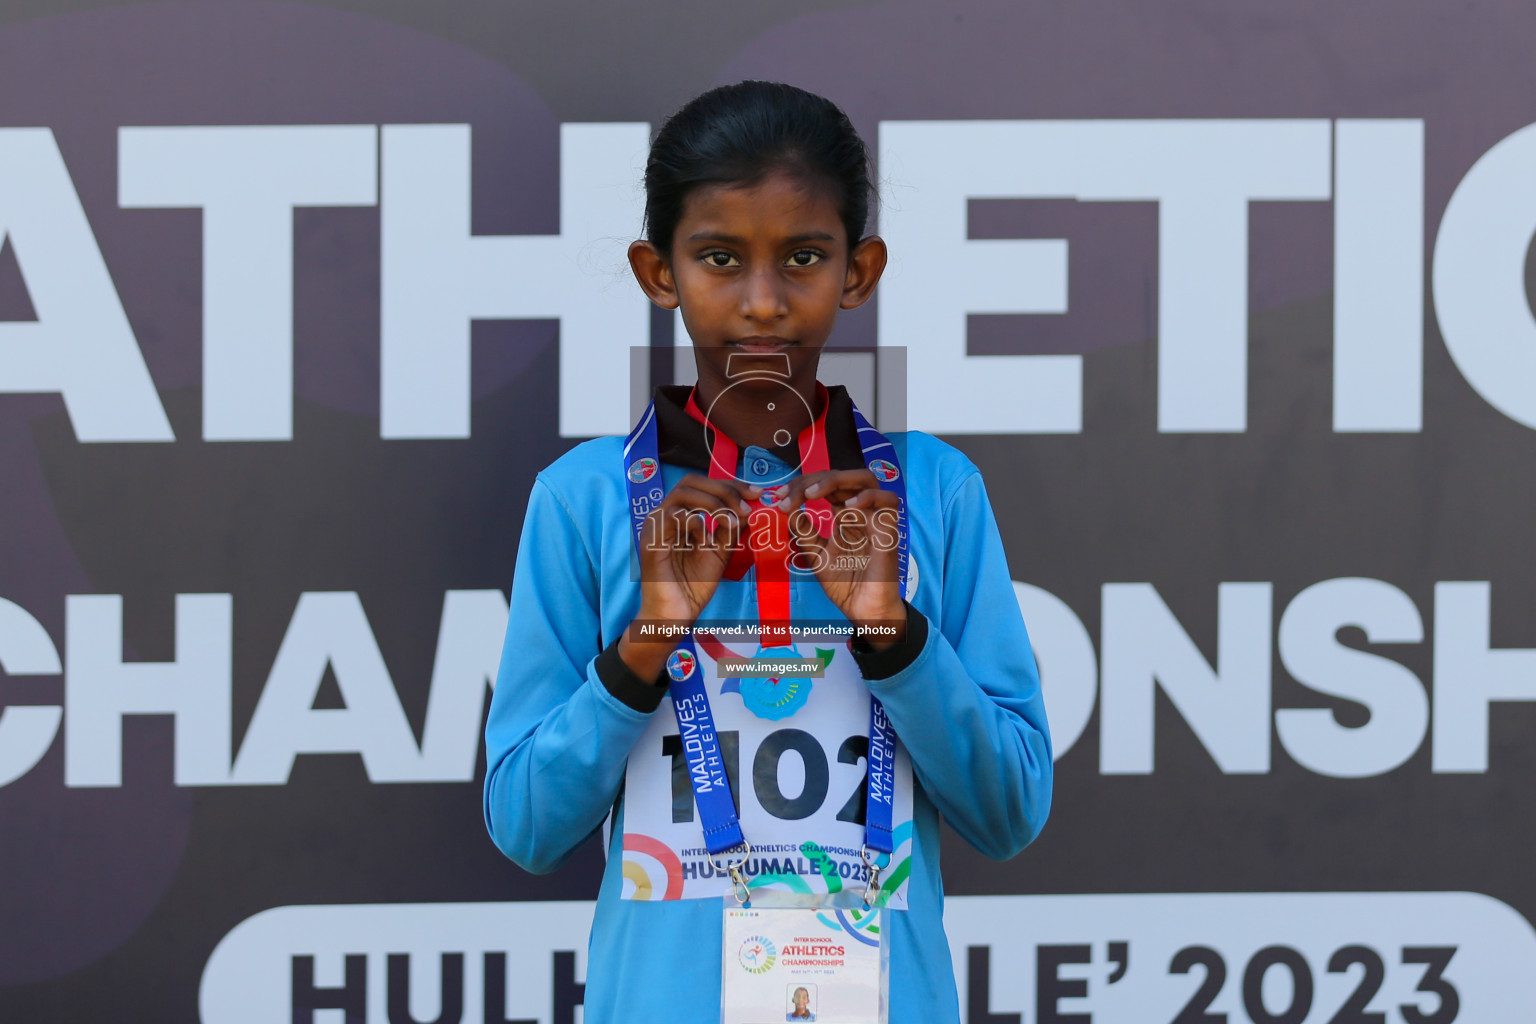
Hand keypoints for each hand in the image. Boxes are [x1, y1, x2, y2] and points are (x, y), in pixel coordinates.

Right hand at [619, 473, 759, 680]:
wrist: (676, 615)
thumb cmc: (694, 585)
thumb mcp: (720, 550)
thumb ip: (731, 528)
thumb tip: (751, 505)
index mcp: (678, 514)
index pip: (702, 485)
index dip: (730, 484)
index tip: (757, 493)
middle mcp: (663, 515)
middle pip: (691, 481)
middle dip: (724, 490)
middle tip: (747, 507)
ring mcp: (654, 527)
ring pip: (682, 494)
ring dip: (714, 503)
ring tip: (733, 522)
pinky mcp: (650, 543)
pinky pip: (672, 517)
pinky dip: (696, 522)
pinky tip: (708, 538)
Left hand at [772, 470, 905, 648]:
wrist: (862, 611)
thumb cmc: (845, 584)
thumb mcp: (815, 554)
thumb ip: (803, 531)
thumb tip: (787, 508)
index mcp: (845, 515)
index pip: (826, 485)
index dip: (803, 484)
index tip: (779, 497)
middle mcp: (861, 512)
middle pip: (844, 475)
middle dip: (814, 478)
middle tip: (790, 494)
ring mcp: (876, 519)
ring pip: (867, 479)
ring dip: (838, 480)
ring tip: (812, 494)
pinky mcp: (889, 531)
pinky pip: (888, 501)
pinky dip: (867, 497)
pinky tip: (846, 508)